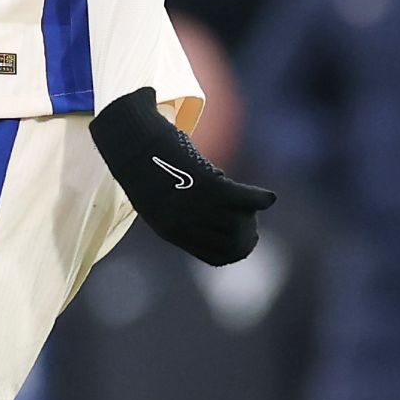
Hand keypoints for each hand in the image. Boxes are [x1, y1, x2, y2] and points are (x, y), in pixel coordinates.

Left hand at [89, 88, 274, 266]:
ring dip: (250, 213)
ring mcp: (192, 206)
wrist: (130, 142)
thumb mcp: (161, 201)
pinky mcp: (203, 185)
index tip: (247, 239)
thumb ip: (185, 217)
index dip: (237, 250)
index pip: (216, 256)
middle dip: (249, 233)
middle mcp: (181, 225)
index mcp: (170, 232)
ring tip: (252, 202)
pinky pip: (242, 200)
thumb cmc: (147, 169)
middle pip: (232, 241)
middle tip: (251, 220)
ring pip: (238, 222)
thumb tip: (221, 224)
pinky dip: (258, 199)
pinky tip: (268, 198)